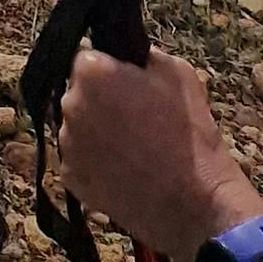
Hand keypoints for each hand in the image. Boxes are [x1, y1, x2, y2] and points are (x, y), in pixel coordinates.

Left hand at [57, 45, 260, 261]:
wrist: (195, 206)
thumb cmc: (189, 135)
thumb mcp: (178, 73)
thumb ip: (142, 55)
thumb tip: (126, 55)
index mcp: (90, 72)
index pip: (87, 58)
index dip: (109, 71)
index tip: (127, 87)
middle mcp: (69, 104)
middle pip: (79, 93)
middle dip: (100, 100)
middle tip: (133, 120)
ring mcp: (67, 144)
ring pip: (78, 127)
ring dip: (96, 132)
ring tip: (132, 150)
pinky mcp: (71, 178)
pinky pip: (79, 160)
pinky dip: (96, 163)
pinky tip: (125, 171)